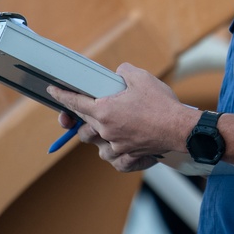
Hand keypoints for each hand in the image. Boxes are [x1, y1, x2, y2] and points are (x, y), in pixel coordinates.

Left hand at [47, 62, 195, 172]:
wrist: (181, 128)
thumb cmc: (161, 103)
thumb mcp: (141, 78)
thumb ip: (123, 73)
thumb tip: (118, 75)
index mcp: (105, 110)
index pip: (75, 103)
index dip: (61, 95)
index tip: (52, 91)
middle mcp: (107, 131)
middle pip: (84, 129)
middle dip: (83, 121)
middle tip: (91, 113)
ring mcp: (117, 146)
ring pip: (98, 147)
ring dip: (100, 139)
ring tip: (110, 130)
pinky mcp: (130, 156)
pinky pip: (116, 161)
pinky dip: (116, 156)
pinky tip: (123, 148)